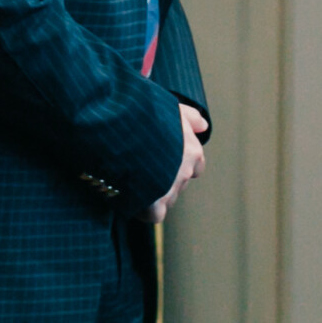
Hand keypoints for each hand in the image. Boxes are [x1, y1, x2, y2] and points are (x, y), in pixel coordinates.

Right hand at [138, 104, 209, 223]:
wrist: (117, 129)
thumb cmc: (142, 114)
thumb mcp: (169, 107)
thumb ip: (190, 117)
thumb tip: (204, 127)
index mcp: (193, 150)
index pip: (195, 164)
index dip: (177, 161)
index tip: (159, 155)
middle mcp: (185, 172)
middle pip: (179, 182)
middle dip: (165, 178)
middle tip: (142, 166)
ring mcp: (171, 190)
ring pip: (167, 199)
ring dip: (154, 193)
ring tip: (132, 177)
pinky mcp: (155, 205)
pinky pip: (154, 214)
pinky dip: (144, 210)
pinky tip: (132, 195)